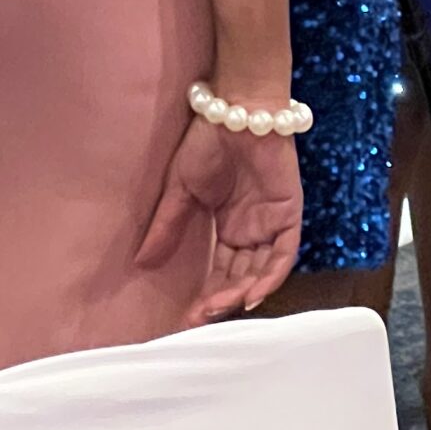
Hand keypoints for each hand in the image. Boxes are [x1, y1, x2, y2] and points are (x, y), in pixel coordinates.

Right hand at [137, 115, 302, 324]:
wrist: (235, 111)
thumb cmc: (208, 142)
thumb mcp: (180, 189)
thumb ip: (167, 226)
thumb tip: (141, 262)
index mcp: (227, 227)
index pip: (218, 272)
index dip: (205, 296)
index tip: (185, 318)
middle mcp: (251, 231)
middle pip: (240, 278)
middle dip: (221, 301)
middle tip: (199, 317)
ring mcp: (271, 224)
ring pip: (261, 272)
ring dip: (242, 293)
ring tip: (219, 308)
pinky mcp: (288, 214)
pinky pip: (283, 254)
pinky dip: (270, 276)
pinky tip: (251, 293)